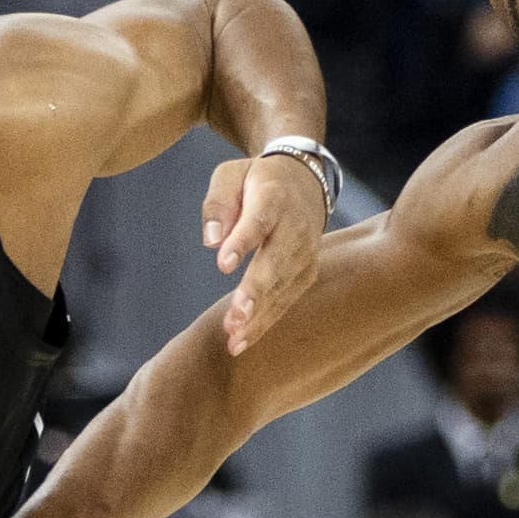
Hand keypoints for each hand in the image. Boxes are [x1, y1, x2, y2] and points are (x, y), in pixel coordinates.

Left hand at [208, 151, 330, 349]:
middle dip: (256, 291)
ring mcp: (305, 253)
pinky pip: (285, 300)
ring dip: (258, 315)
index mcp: (274, 198)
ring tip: (233, 338)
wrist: (305, 182)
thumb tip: (211, 241)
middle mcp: (295, 228)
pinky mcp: (306, 272)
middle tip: (236, 317)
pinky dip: (264, 322)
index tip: (223, 264)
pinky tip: (241, 342)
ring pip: (281, 288)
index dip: (242, 242)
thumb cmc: (257, 181)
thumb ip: (218, 203)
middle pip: (276, 261)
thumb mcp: (231, 175)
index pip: (259, 221)